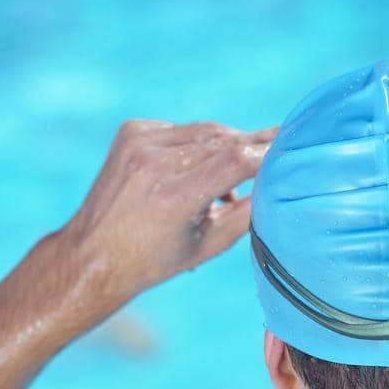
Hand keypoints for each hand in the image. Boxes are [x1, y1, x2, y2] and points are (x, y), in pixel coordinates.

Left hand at [66, 119, 276, 303]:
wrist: (95, 252)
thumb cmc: (157, 258)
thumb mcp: (211, 244)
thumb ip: (249, 212)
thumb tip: (279, 181)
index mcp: (175, 198)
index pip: (236, 160)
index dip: (268, 151)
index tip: (292, 147)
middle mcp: (154, 164)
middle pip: (224, 140)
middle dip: (253, 144)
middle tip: (279, 145)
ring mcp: (139, 142)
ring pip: (206, 131)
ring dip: (227, 146)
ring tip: (235, 173)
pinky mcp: (132, 131)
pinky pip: (183, 129)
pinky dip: (198, 144)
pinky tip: (194, 170)